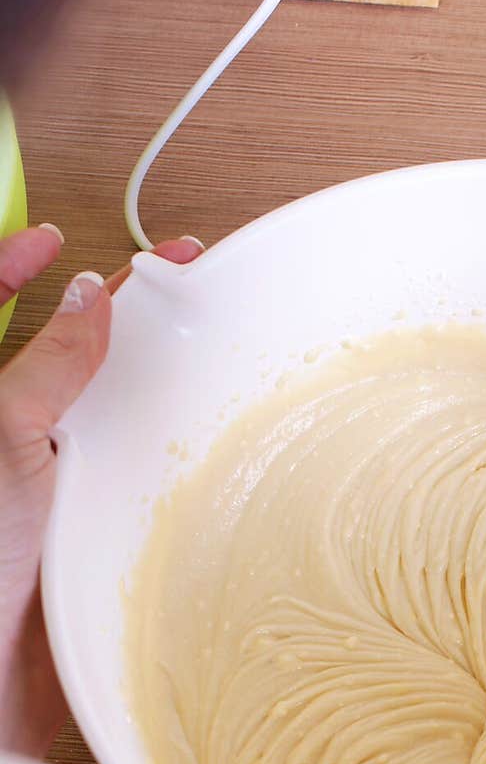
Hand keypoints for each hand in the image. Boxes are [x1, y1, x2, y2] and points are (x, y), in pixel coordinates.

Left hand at [0, 230, 203, 756]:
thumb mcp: (6, 439)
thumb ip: (46, 367)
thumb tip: (86, 299)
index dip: (14, 263)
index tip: (58, 239)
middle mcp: (15, 438)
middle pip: (58, 353)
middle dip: (105, 310)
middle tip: (162, 280)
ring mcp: (51, 482)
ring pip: (100, 408)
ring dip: (140, 374)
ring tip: (188, 341)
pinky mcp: (88, 524)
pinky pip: (129, 467)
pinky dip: (158, 442)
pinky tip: (188, 433)